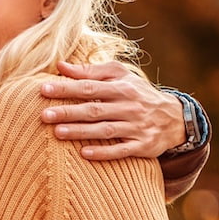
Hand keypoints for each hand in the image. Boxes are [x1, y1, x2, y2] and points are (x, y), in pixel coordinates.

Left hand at [40, 61, 184, 159]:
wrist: (174, 118)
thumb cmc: (138, 93)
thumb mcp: (121, 76)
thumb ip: (91, 71)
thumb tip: (60, 66)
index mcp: (122, 87)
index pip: (89, 87)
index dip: (66, 88)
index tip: (44, 89)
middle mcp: (129, 106)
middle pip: (94, 109)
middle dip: (68, 112)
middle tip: (44, 115)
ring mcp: (136, 127)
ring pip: (106, 130)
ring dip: (81, 131)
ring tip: (58, 133)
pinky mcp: (142, 146)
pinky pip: (121, 150)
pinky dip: (103, 152)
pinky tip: (84, 154)